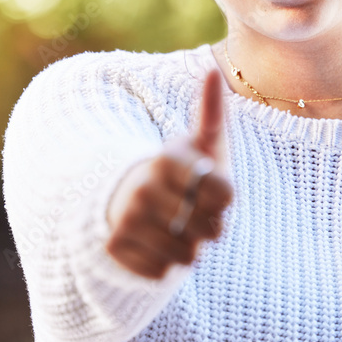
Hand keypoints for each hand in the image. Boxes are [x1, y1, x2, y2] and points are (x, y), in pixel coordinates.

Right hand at [105, 69, 233, 278]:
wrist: (131, 197)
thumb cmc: (181, 170)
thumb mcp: (201, 141)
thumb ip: (211, 112)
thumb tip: (213, 69)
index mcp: (168, 159)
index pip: (225, 196)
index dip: (224, 198)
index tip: (208, 187)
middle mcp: (144, 188)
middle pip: (211, 231)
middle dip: (209, 226)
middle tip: (191, 210)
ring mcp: (127, 219)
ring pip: (187, 256)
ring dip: (189, 249)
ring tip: (175, 227)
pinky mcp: (116, 248)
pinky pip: (161, 272)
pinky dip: (164, 264)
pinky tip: (156, 243)